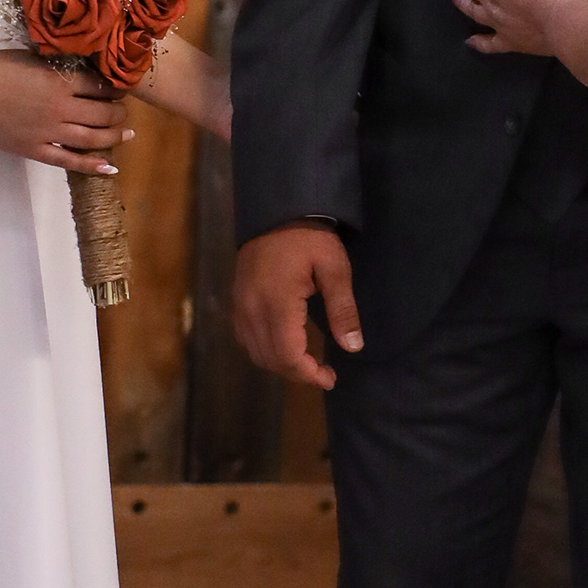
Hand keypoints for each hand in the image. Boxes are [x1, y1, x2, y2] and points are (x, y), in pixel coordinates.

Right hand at [0, 49, 130, 170]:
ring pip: (92, 138)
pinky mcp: (33, 149)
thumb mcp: (34, 58)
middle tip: (124, 112)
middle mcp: (60, 108)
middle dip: (119, 113)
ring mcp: (47, 132)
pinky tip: (109, 167)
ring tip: (126, 134)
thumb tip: (85, 73)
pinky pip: (68, 161)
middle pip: (103, 114)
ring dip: (114, 136)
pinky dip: (91, 165)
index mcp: (60, 80)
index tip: (119, 90)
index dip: (114, 89)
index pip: (100, 87)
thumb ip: (60, 67)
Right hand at [232, 223, 362, 391]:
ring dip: (280, 364)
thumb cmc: (310, 238)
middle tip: (323, 373)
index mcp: (278, 304)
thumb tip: (353, 347)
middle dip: (297, 373)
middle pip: (270, 359)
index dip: (308, 375)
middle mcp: (252, 310)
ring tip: (306, 362)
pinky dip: (264, 350)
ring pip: (254, 352)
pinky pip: (244, 338)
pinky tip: (284, 345)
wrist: (275, 210)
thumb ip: (342, 309)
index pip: (287, 356)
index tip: (330, 378)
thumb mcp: (334, 268)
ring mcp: (240, 306)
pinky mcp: (235, 300)